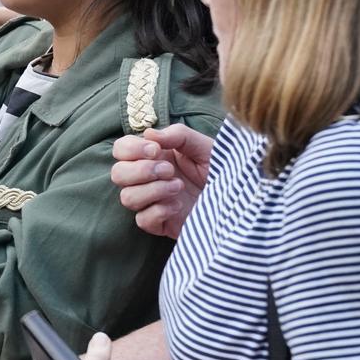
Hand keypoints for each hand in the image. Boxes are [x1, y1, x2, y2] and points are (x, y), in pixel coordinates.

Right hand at [110, 123, 213, 238]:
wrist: (242, 200)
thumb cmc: (223, 170)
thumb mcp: (204, 146)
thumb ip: (178, 135)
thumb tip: (149, 134)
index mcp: (154, 156)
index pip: (121, 149)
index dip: (131, 149)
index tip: (155, 150)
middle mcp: (148, 179)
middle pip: (117, 174)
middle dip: (140, 170)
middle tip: (169, 170)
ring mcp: (153, 202)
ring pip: (127, 197)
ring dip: (152, 190)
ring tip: (179, 187)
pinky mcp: (161, 224)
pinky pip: (143, 220)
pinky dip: (159, 210)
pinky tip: (179, 205)